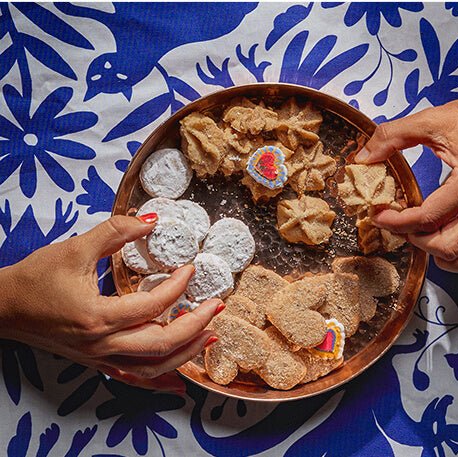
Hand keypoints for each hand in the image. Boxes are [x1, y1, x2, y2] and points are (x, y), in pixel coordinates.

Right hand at [0, 215, 222, 391]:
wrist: (3, 307)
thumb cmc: (36, 279)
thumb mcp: (75, 248)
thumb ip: (115, 231)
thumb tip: (152, 220)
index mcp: (97, 317)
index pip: (152, 306)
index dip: (178, 287)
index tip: (192, 269)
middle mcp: (102, 344)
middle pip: (161, 345)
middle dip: (196, 326)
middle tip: (217, 307)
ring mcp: (99, 358)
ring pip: (152, 367)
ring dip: (185, 354)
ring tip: (210, 336)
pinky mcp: (96, 362)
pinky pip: (133, 377)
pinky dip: (159, 379)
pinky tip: (178, 380)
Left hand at [356, 71, 457, 278]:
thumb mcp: (433, 120)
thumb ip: (393, 136)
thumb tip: (364, 156)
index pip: (428, 217)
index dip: (396, 221)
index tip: (379, 215)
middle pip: (448, 246)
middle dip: (416, 240)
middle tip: (403, 226)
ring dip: (445, 257)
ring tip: (429, 238)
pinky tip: (457, 248)